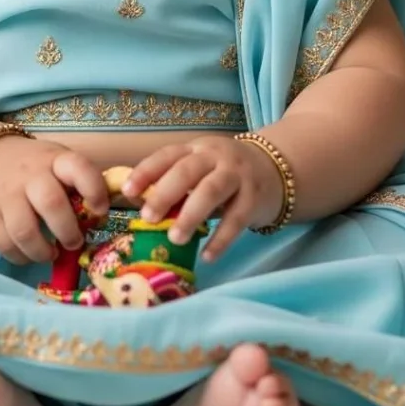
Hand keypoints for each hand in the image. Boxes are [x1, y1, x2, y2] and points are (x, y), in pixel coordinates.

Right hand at [0, 137, 109, 265]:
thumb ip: (82, 186)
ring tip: (52, 254)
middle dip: (68, 231)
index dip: (94, 190)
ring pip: (24, 230)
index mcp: (56, 160)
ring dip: (43, 251)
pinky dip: (21, 257)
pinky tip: (32, 254)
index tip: (100, 211)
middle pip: (50, 203)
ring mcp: (7, 195)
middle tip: (75, 242)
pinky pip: (5, 244)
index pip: (78, 168)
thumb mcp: (61, 164)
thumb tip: (104, 217)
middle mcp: (30, 175)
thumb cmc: (39, 168)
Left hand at [122, 135, 281, 261]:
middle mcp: (216, 157)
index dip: (146, 171)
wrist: (276, 170)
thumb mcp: (201, 169)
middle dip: (166, 193)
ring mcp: (238, 175)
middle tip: (148, 218)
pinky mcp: (255, 197)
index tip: (128, 191)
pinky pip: (237, 219)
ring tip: (175, 238)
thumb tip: (139, 205)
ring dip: (191, 215)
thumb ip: (176, 183)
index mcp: (196, 149)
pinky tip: (207, 256)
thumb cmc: (225, 174)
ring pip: (212, 191)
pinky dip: (221, 239)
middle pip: (188, 171)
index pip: (167, 155)